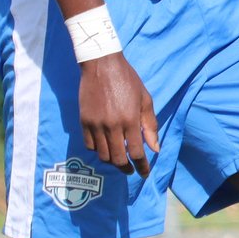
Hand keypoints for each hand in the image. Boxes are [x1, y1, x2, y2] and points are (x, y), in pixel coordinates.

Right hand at [80, 53, 159, 175]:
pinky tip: (105, 146)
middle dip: (126, 168)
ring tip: (118, 159)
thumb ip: (150, 125)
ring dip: (111, 161)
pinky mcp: (84, 121)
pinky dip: (98, 150)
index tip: (144, 173)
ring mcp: (96, 124)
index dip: (142, 167)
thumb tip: (154, 149)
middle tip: (130, 169)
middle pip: (118, 159)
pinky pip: (89, 145)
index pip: (137, 152)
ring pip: (102, 155)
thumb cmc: (127, 80)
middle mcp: (112, 125)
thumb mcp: (145, 100)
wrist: (101, 64)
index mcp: (130, 120)